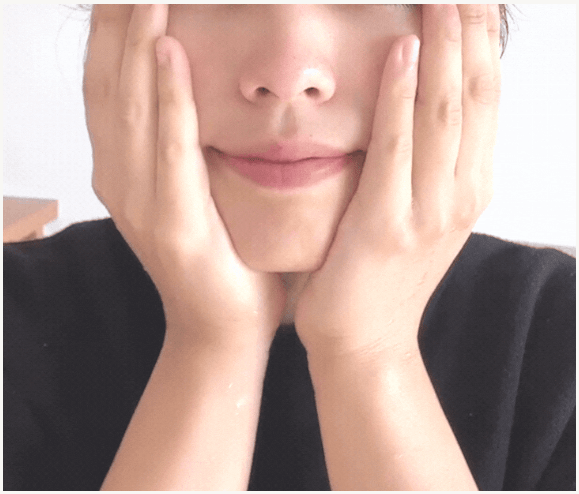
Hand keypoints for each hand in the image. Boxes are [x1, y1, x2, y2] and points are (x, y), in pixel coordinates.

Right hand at [84, 5, 285, 349]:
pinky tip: (170, 52)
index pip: (109, 81)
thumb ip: (186, 141)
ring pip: (129, 106)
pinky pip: (170, 150)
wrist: (223, 326)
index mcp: (124, 168)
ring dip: (135, 40)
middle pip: (109, 82)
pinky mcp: (174, 225)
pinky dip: (168, 100)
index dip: (112, 25)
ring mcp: (140, 204)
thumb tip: (202, 84)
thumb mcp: (194, 188)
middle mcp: (119, 180)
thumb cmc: (219, 255)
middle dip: (116, 18)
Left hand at [294, 5, 500, 358]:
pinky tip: (402, 50)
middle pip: (474, 96)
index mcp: (467, 189)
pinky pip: (398, 147)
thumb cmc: (380, 276)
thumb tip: (408, 110)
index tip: (474, 1)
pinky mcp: (388, 225)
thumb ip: (421, 167)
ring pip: (445, 112)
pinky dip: (402, 96)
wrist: (363, 341)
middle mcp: (460, 196)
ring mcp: (430, 212)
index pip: (483, 101)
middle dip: (471, 31)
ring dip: (445, 46)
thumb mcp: (415, 216)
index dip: (482, 44)